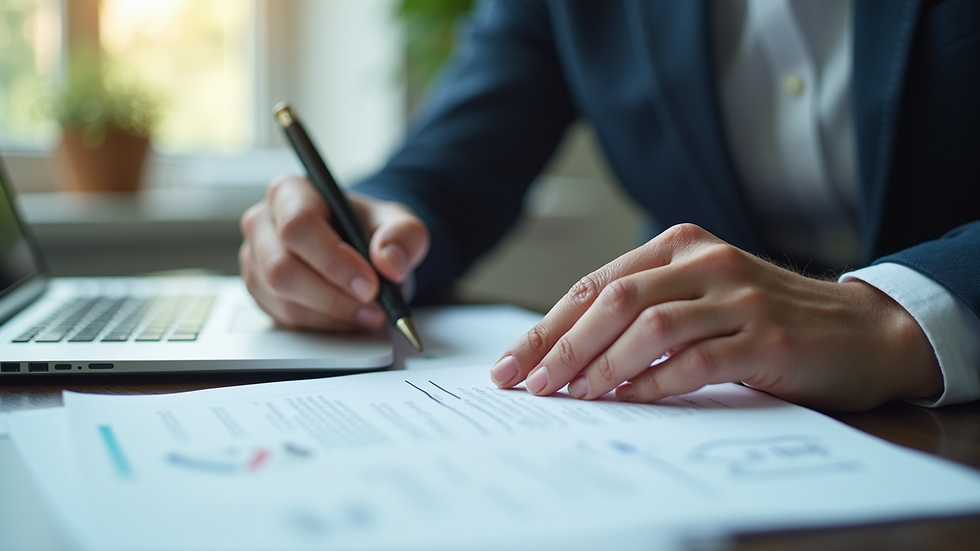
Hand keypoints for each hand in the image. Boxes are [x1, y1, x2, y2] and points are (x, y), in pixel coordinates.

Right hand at [239, 175, 428, 330]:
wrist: (359, 248)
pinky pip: (285, 319)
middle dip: (334, 297)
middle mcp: (263, 224)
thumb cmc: (369, 229)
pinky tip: (349, 318)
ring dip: (332, 316)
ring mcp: (256, 261)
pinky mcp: (260, 292)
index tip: (370, 284)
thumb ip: (403, 235)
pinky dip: (323, 325)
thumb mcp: (399, 223)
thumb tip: (390, 262)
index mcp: (290, 192)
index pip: (299, 226)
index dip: (334, 260)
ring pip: (283, 300)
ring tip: (369, 315)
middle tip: (375, 308)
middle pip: (282, 269)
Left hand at [490, 224, 942, 410]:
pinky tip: (628, 401)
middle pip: (614, 299)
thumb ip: (644, 309)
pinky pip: (695, 361)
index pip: (597, 283)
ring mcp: (739, 297)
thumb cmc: (767, 319)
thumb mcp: (701, 297)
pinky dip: (654, 383)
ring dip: (601, 366)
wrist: (863, 330)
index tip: (512, 364)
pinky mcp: (766, 338)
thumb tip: (565, 353)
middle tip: (529, 384)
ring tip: (571, 396)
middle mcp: (706, 261)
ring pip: (649, 326)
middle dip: (561, 346)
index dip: (548, 326)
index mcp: (680, 245)